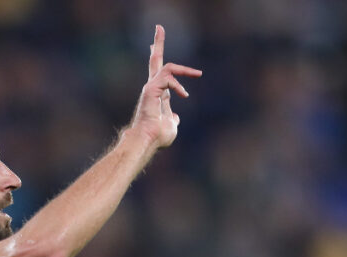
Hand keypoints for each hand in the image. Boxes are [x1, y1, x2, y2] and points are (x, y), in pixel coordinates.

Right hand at [129, 24, 201, 148]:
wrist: (148, 140)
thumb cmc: (157, 136)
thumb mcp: (170, 126)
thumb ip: (172, 119)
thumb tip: (175, 117)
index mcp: (158, 94)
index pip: (160, 73)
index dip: (160, 59)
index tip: (156, 46)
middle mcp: (152, 87)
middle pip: (155, 60)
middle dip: (158, 43)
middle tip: (159, 27)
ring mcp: (151, 87)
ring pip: (165, 65)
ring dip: (183, 68)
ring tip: (198, 74)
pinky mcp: (151, 88)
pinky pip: (168, 79)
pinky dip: (178, 86)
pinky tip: (184, 96)